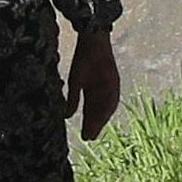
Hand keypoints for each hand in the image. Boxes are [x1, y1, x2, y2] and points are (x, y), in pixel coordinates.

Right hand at [68, 25, 120, 139]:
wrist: (93, 43)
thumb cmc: (83, 59)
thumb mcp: (75, 82)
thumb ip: (72, 99)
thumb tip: (66, 116)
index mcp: (92, 91)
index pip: (90, 111)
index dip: (87, 123)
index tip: (84, 136)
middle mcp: (102, 92)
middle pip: (98, 112)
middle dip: (94, 125)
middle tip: (89, 138)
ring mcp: (109, 87)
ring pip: (105, 107)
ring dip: (101, 119)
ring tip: (95, 130)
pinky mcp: (114, 81)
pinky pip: (112, 96)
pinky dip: (108, 107)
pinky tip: (104, 116)